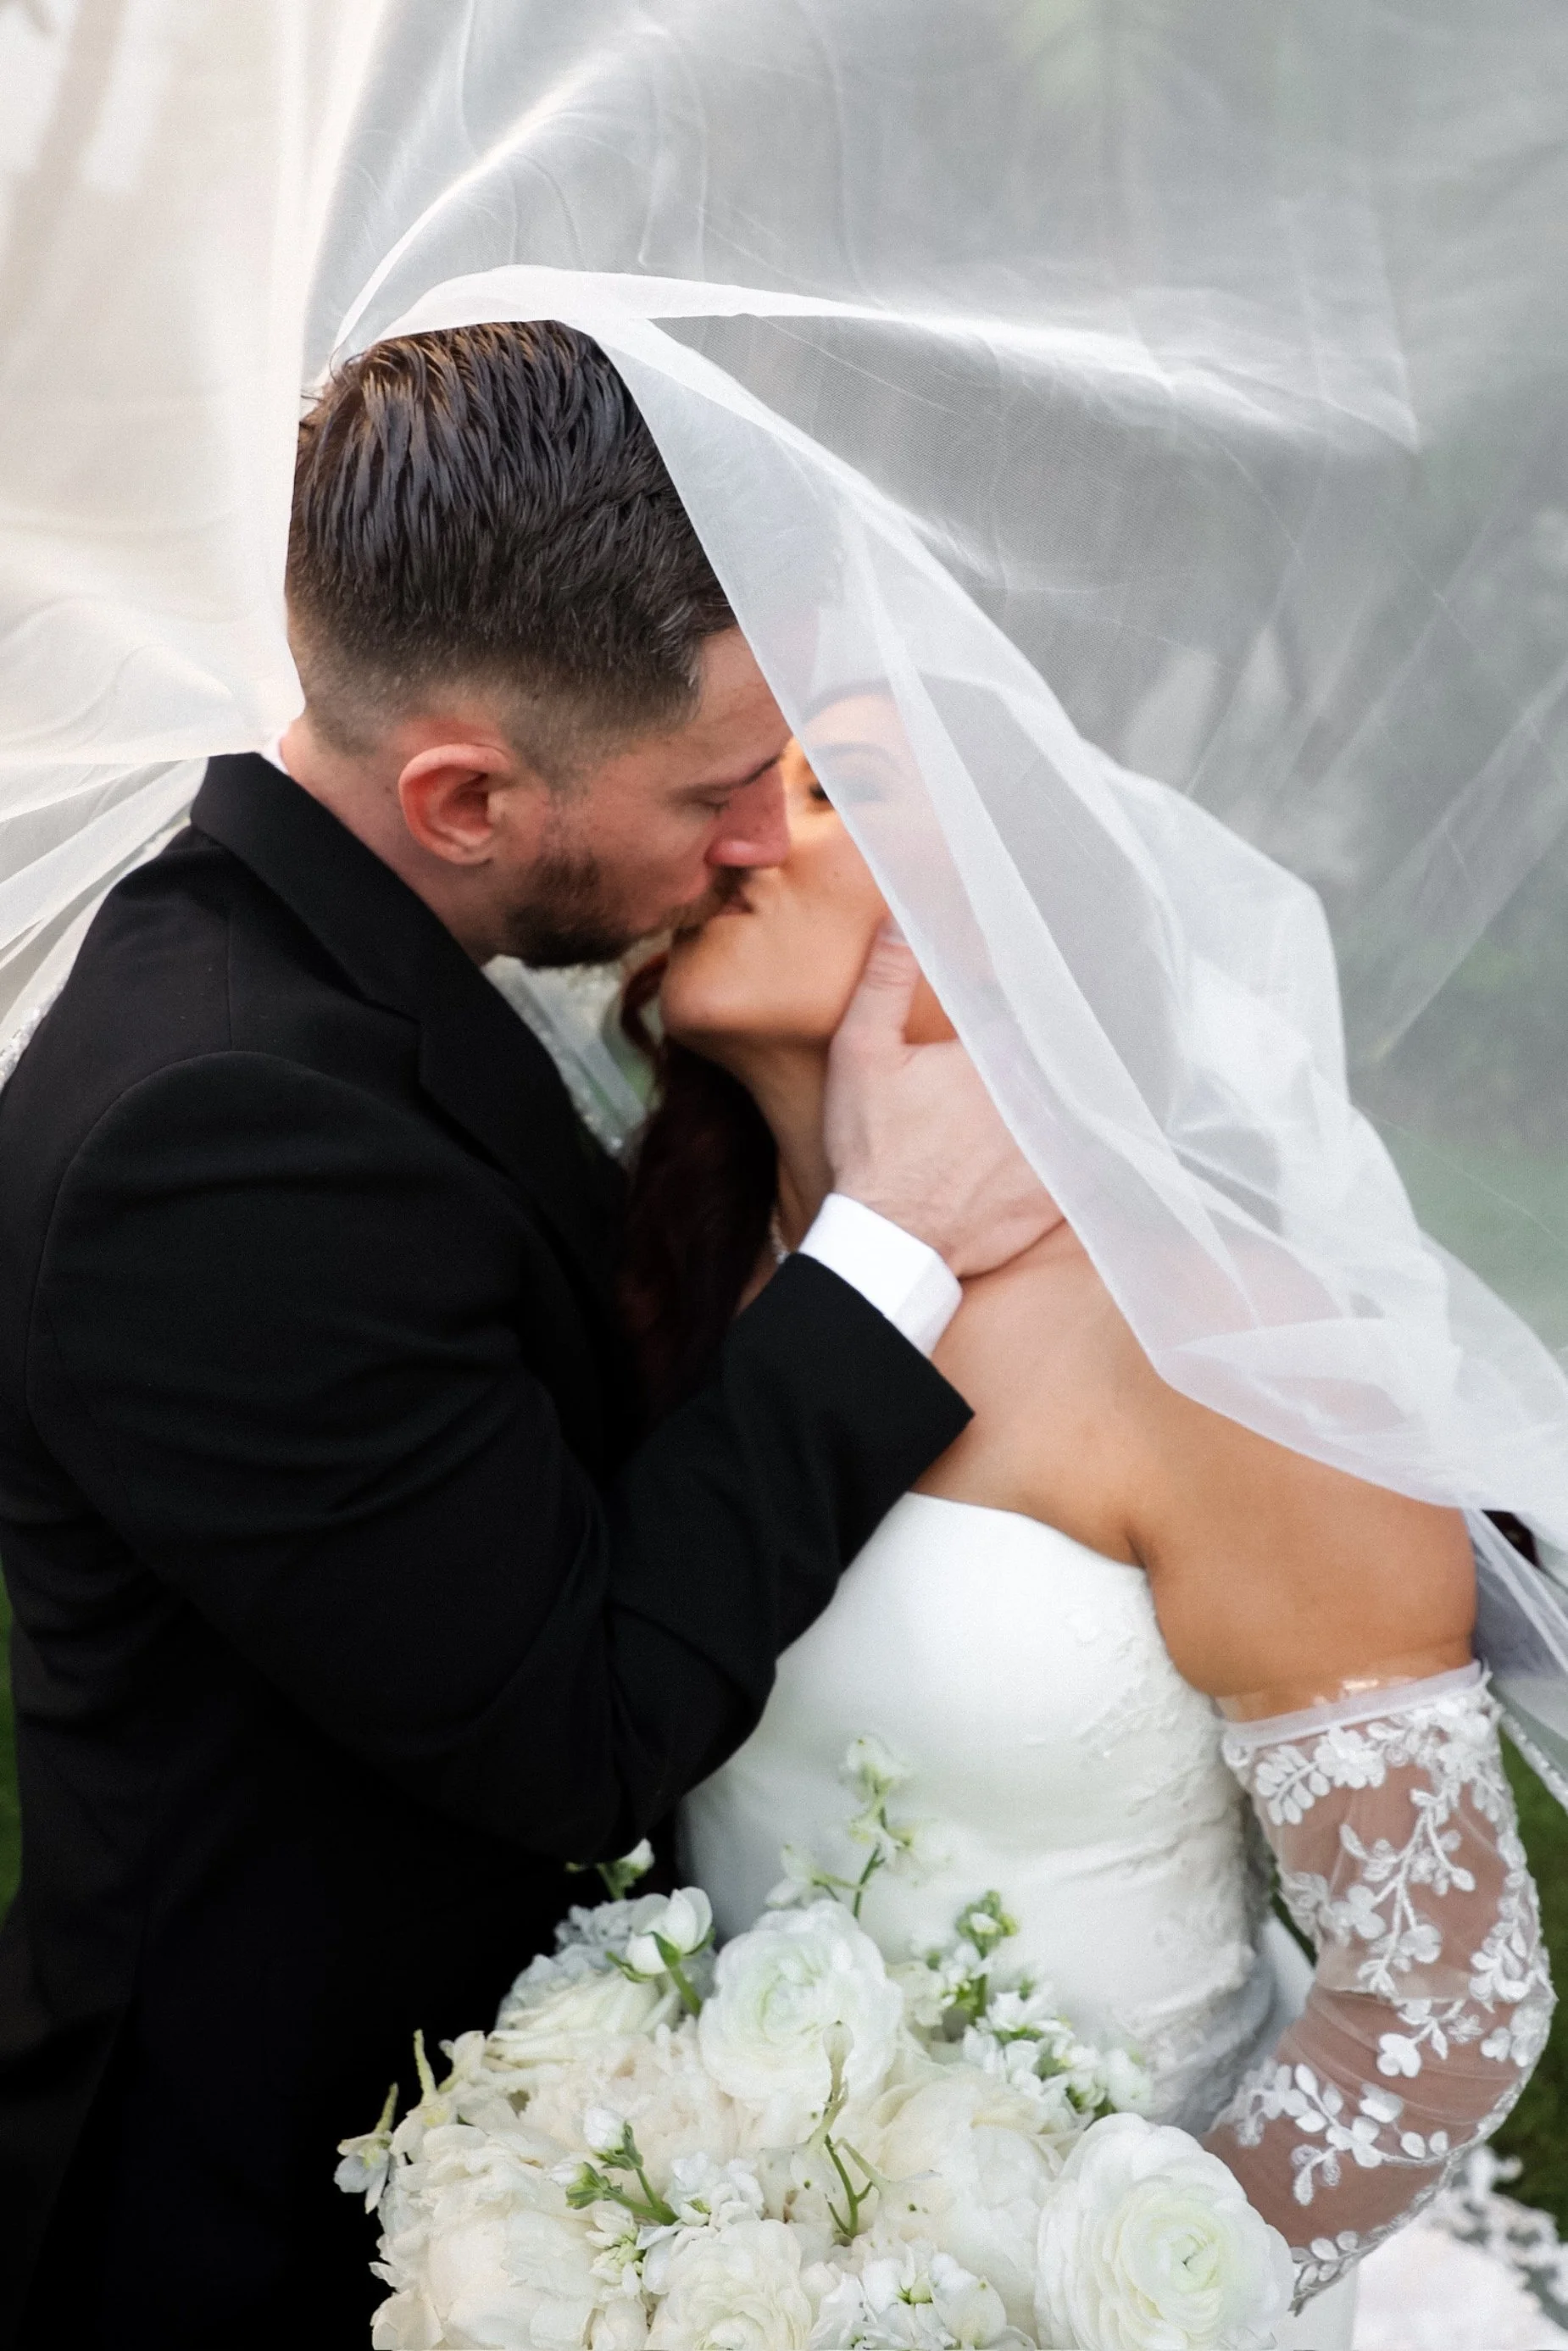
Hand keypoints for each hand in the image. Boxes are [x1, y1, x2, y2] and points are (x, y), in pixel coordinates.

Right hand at [823, 924, 1063, 1277]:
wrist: (890, 1241)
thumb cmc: (871, 1146)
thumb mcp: (861, 1053)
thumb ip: (885, 982)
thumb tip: (902, 919)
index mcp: (995, 1051)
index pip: (1034, 1003)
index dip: (1037, 989)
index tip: (1039, 972)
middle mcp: (1036, 1095)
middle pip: (1066, 1051)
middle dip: (1066, 1035)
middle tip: (1076, 1013)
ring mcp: (1053, 1146)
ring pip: (1086, 1100)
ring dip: (1086, 1085)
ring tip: (1091, 1069)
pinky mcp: (1061, 1191)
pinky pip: (1094, 1159)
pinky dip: (1095, 1142)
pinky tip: (1092, 1129)